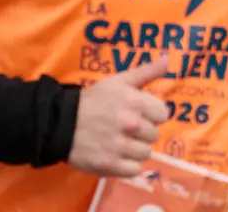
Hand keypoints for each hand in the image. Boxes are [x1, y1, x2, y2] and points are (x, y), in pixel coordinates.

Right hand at [67, 55, 169, 177]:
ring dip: (133, 149)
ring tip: (116, 141)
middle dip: (141, 132)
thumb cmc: (92, 100)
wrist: (59, 121)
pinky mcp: (111, 164)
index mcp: (135, 102)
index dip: (149, 114)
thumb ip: (145, 72)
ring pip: (145, 153)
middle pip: (154, 135)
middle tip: (121, 127)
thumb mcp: (117, 81)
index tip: (135, 113)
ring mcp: (121, 146)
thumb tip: (167, 58)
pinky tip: (112, 154)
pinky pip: (133, 169)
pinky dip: (125, 165)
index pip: (162, 114)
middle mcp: (130, 124)